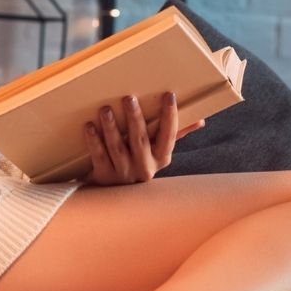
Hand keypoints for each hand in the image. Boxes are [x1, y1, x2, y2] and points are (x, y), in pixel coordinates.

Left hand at [80, 92, 205, 185]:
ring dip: (111, 128)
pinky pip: (99, 157)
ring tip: (105, 109)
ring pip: (117, 148)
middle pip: (140, 140)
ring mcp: (124, 174)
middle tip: (128, 98)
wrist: (114, 195)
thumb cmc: (140, 161)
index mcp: (161, 158)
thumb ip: (176, 134)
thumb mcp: (158, 151)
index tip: (169, 95)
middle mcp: (144, 168)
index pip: (170, 136)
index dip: (170, 116)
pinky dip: (94, 141)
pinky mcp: (104, 177)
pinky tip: (89, 126)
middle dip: (135, 118)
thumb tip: (201, 120)